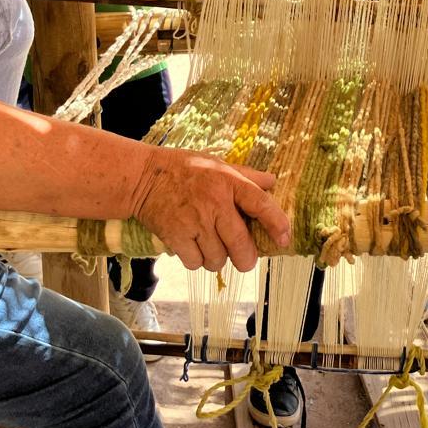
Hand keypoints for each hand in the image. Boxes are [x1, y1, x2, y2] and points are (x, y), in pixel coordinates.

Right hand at [132, 150, 289, 272]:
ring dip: (217, 258)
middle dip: (246, 259)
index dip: (277, 223)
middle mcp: (214, 203)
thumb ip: (246, 175)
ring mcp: (194, 221)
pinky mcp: (175, 236)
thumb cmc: (184, 169)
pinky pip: (195, 263)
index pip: (260, 203)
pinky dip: (196, 261)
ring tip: (211, 246)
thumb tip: (273, 182)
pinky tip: (193, 247)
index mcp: (228, 181)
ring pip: (217, 259)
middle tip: (244, 260)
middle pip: (240, 244)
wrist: (143, 177)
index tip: (285, 239)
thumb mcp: (217, 164)